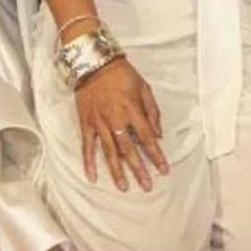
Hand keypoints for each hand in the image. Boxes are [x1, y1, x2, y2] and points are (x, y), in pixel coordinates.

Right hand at [67, 50, 167, 189]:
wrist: (94, 63)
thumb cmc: (122, 74)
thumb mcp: (144, 87)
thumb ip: (152, 111)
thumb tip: (158, 135)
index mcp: (132, 110)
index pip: (147, 138)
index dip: (156, 155)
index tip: (164, 170)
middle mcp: (116, 119)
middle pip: (129, 149)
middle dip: (139, 169)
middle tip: (147, 186)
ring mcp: (99, 123)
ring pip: (109, 152)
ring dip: (117, 171)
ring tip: (124, 188)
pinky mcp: (86, 123)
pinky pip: (87, 146)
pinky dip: (89, 162)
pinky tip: (92, 177)